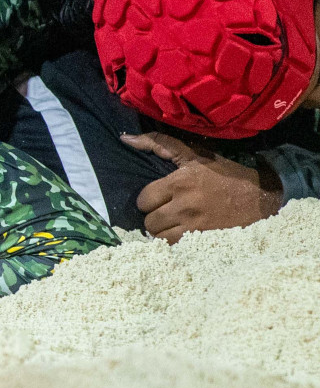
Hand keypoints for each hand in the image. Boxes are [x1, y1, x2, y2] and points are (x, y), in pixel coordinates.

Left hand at [122, 132, 282, 242]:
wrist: (261, 198)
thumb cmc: (224, 175)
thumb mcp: (194, 155)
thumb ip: (159, 143)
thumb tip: (126, 138)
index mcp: (180, 183)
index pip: (143, 200)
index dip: (149, 199)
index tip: (161, 198)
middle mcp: (185, 205)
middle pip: (149, 222)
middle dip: (155, 216)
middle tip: (168, 211)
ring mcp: (195, 226)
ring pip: (159, 237)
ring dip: (163, 232)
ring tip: (175, 224)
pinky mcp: (204, 242)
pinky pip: (174, 248)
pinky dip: (175, 243)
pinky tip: (184, 234)